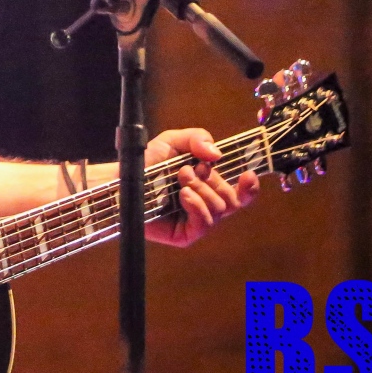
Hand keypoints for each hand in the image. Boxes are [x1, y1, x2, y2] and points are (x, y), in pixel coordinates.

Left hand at [142, 128, 257, 247]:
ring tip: (179, 179)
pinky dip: (197, 205)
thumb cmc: (147, 162)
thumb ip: (197, 138)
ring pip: (219, 209)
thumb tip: (217, 154)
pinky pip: (205, 223)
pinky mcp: (185, 234)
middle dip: (213, 181)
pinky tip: (183, 195)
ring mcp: (196, 220)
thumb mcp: (173, 141)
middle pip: (231, 199)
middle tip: (186, 170)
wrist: (121, 181)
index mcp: (209, 185)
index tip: (248, 174)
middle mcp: (206, 204)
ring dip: (201, 189)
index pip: (240, 193)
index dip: (250, 187)